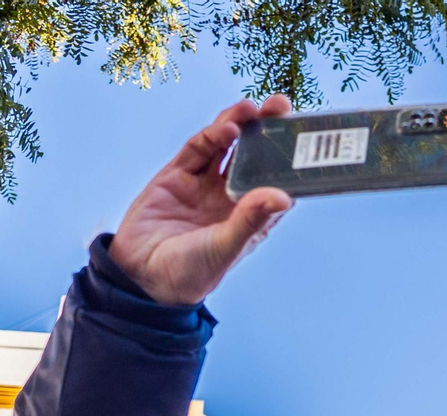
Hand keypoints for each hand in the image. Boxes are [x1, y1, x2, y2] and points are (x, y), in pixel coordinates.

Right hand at [109, 95, 294, 305]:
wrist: (140, 278)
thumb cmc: (190, 273)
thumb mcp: (224, 247)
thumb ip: (250, 220)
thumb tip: (284, 196)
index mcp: (250, 218)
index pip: (277, 181)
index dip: (291, 159)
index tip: (306, 137)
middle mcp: (229, 198)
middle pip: (254, 156)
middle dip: (267, 130)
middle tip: (281, 105)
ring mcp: (203, 185)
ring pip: (226, 146)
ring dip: (240, 124)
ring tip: (253, 108)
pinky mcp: (176, 176)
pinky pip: (198, 149)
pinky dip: (212, 136)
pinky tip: (228, 128)